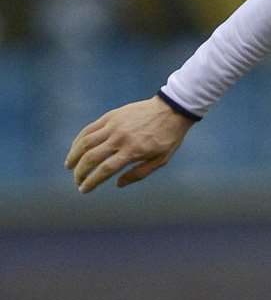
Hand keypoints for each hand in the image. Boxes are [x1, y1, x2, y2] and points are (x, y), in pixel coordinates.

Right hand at [65, 96, 194, 192]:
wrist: (171, 110)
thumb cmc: (168, 137)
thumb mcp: (161, 159)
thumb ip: (139, 173)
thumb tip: (117, 184)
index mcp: (133, 151)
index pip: (105, 170)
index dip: (91, 181)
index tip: (83, 189)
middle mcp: (120, 138)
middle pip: (91, 158)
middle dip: (80, 172)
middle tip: (77, 181)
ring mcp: (113, 126)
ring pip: (85, 142)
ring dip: (74, 156)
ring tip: (69, 166)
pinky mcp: (110, 116)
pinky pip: (89, 129)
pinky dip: (79, 140)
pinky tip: (76, 149)